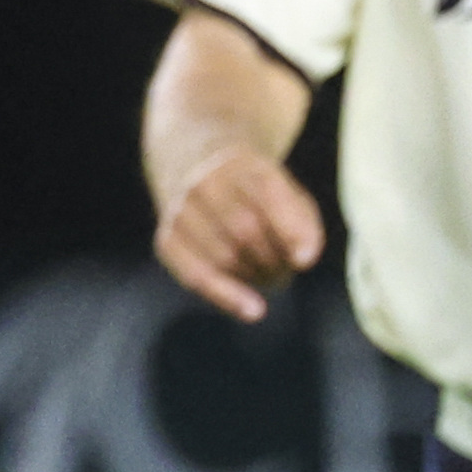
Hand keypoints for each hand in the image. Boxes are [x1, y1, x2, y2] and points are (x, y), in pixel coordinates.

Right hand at [153, 146, 325, 321]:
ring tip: (267, 275)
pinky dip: (226, 295)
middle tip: (285, 271)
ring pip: (224, 258)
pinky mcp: (167, 238)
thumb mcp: (286, 194)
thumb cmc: (256, 194)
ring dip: (255, 277)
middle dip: (274, 260)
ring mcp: (180, 209)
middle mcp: (204, 182)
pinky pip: (195, 275)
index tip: (304, 262)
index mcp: (240, 162)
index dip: (287, 227)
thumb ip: (303, 222)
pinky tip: (253, 310)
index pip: (267, 193)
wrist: (197, 171)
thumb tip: (303, 259)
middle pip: (246, 232)